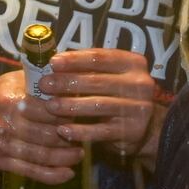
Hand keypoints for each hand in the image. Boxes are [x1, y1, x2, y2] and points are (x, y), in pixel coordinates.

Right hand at [0, 70, 83, 182]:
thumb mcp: (17, 79)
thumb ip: (43, 83)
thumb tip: (75, 85)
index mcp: (10, 100)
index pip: (49, 111)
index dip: (68, 114)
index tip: (80, 115)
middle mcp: (4, 123)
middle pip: (47, 135)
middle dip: (69, 137)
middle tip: (83, 137)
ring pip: (41, 156)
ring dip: (65, 158)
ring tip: (78, 154)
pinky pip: (30, 172)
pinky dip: (52, 175)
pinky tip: (67, 173)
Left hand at [40, 49, 162, 157]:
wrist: (143, 126)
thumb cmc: (116, 94)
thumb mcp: (108, 75)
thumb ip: (86, 69)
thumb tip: (52, 63)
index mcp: (133, 63)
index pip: (100, 58)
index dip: (74, 60)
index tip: (52, 63)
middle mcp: (139, 84)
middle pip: (97, 81)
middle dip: (67, 82)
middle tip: (44, 85)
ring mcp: (138, 108)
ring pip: (98, 105)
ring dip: (70, 106)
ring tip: (50, 106)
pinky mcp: (132, 131)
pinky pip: (101, 131)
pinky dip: (79, 131)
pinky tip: (62, 130)